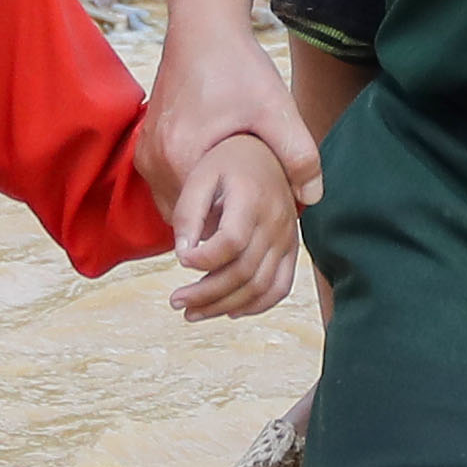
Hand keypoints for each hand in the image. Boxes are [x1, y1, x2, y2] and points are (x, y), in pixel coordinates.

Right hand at [149, 15, 319, 244]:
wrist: (202, 28)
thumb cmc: (238, 66)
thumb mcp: (277, 110)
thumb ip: (299, 155)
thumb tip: (313, 198)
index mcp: (183, 159)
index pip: (204, 226)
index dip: (233, 233)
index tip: (259, 225)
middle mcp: (155, 163)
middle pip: (186, 223)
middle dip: (217, 226)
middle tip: (253, 215)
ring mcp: (145, 155)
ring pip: (174, 207)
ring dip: (202, 210)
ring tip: (238, 200)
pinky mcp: (145, 144)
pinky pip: (166, 186)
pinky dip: (190, 191)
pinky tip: (220, 180)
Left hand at [171, 126, 301, 317]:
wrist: (266, 153)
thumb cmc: (226, 164)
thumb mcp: (200, 177)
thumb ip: (189, 213)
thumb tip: (183, 255)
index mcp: (252, 198)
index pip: (232, 241)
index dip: (203, 258)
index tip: (180, 259)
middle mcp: (276, 221)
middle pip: (243, 271)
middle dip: (206, 294)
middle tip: (175, 301)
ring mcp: (287, 239)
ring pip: (260, 287)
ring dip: (224, 306)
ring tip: (192, 313)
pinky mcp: (291, 250)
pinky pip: (280, 288)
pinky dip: (255, 306)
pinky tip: (228, 310)